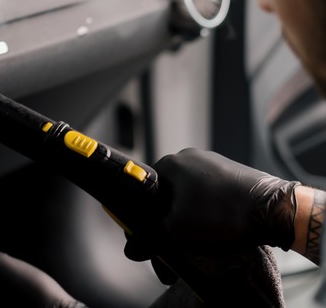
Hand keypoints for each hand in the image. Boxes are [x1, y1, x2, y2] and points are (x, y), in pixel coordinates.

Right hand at [125, 148, 298, 263]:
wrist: (273, 210)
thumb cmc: (224, 214)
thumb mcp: (176, 231)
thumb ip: (148, 238)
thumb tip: (132, 248)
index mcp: (171, 163)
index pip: (144, 188)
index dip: (144, 213)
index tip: (149, 231)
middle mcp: (191, 157)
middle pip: (168, 191)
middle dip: (169, 216)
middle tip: (175, 238)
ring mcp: (214, 163)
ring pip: (190, 193)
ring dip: (190, 214)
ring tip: (200, 234)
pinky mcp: (232, 173)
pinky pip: (211, 192)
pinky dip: (209, 209)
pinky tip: (217, 225)